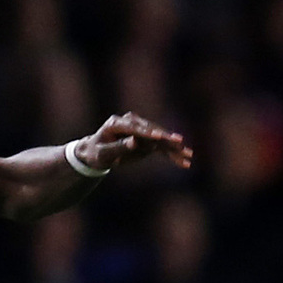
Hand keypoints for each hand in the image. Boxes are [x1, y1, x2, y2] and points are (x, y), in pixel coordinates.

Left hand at [74, 113, 193, 172]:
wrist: (95, 152)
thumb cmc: (96, 153)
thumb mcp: (102, 154)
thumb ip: (118, 148)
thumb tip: (135, 142)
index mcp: (116, 123)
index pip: (134, 127)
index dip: (147, 132)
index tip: (158, 137)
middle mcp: (131, 121)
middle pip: (152, 130)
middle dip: (166, 140)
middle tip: (180, 144)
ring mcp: (140, 128)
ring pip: (160, 138)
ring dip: (174, 148)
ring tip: (188, 155)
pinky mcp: (147, 137)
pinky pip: (161, 146)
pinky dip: (172, 153)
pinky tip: (184, 161)